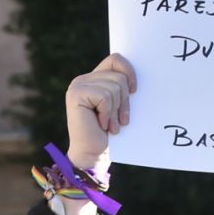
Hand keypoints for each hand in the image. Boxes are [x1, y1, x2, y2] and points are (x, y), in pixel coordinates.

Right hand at [64, 53, 137, 171]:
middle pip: (119, 75)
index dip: (129, 72)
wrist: (92, 154)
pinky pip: (105, 96)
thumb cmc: (108, 133)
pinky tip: (102, 125)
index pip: (116, 59)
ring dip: (117, 110)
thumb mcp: (119, 105)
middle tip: (120, 119)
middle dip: (125, 100)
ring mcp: (78, 86)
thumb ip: (121, 87)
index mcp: (93, 79)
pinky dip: (108, 113)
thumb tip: (137, 77)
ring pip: (114, 86)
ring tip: (111, 125)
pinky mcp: (76, 94)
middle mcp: (83, 79)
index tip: (135, 91)